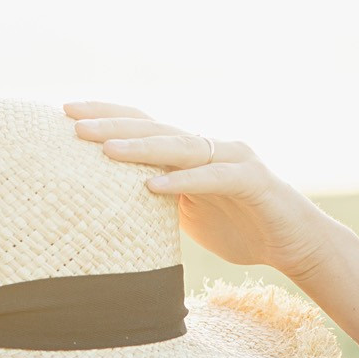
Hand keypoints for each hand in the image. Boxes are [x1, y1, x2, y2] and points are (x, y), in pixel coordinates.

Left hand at [65, 100, 332, 285]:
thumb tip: (107, 206)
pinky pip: (213, 177)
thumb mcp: (186, 215)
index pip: (142, 126)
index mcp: (189, 153)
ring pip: (180, 146)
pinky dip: (183, 181)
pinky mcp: (253, 180)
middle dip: (112, 124)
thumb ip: (155, 202)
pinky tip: (153, 186)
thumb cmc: (238, 228)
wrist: (293, 243)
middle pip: (154, 128)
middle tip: (72, 123)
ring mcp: (232, 159)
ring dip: (142, 148)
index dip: (106, 117)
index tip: (65, 114)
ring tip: (105, 150)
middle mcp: (208, 147)